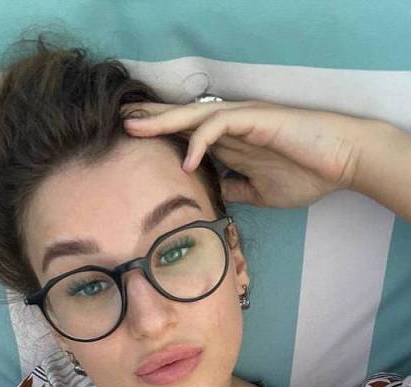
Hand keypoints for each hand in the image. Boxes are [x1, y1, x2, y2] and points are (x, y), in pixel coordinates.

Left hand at [122, 99, 373, 208]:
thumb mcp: (260, 193)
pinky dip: (199, 142)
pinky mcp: (255, 120)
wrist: (340, 163)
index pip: (186, 136)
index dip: (160, 137)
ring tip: (133, 128)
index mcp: (230, 144)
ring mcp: (242, 121)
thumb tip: (213, 198)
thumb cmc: (306, 174)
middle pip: (181, 120)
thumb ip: (235, 190)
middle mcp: (231, 127)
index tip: (132, 145)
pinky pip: (218, 125)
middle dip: (149, 120)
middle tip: (118, 121)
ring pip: (193, 115)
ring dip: (162, 122)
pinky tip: (186, 161)